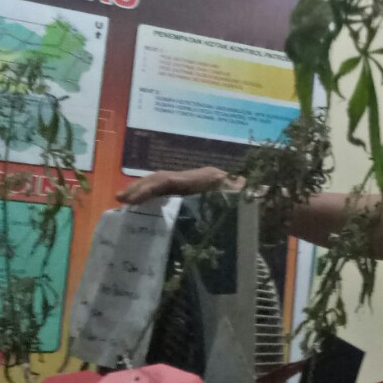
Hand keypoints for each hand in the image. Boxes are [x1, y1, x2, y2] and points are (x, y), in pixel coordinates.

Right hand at [116, 166, 240, 205]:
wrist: (261, 193)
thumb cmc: (252, 197)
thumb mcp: (245, 197)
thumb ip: (238, 192)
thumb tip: (235, 186)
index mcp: (205, 178)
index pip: (171, 180)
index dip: (150, 188)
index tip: (132, 199)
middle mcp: (195, 178)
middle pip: (162, 178)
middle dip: (140, 187)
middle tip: (121, 199)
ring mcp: (193, 183)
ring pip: (162, 183)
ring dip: (143, 190)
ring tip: (124, 200)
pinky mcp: (192, 191)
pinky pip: (169, 191)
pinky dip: (153, 195)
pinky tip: (140, 204)